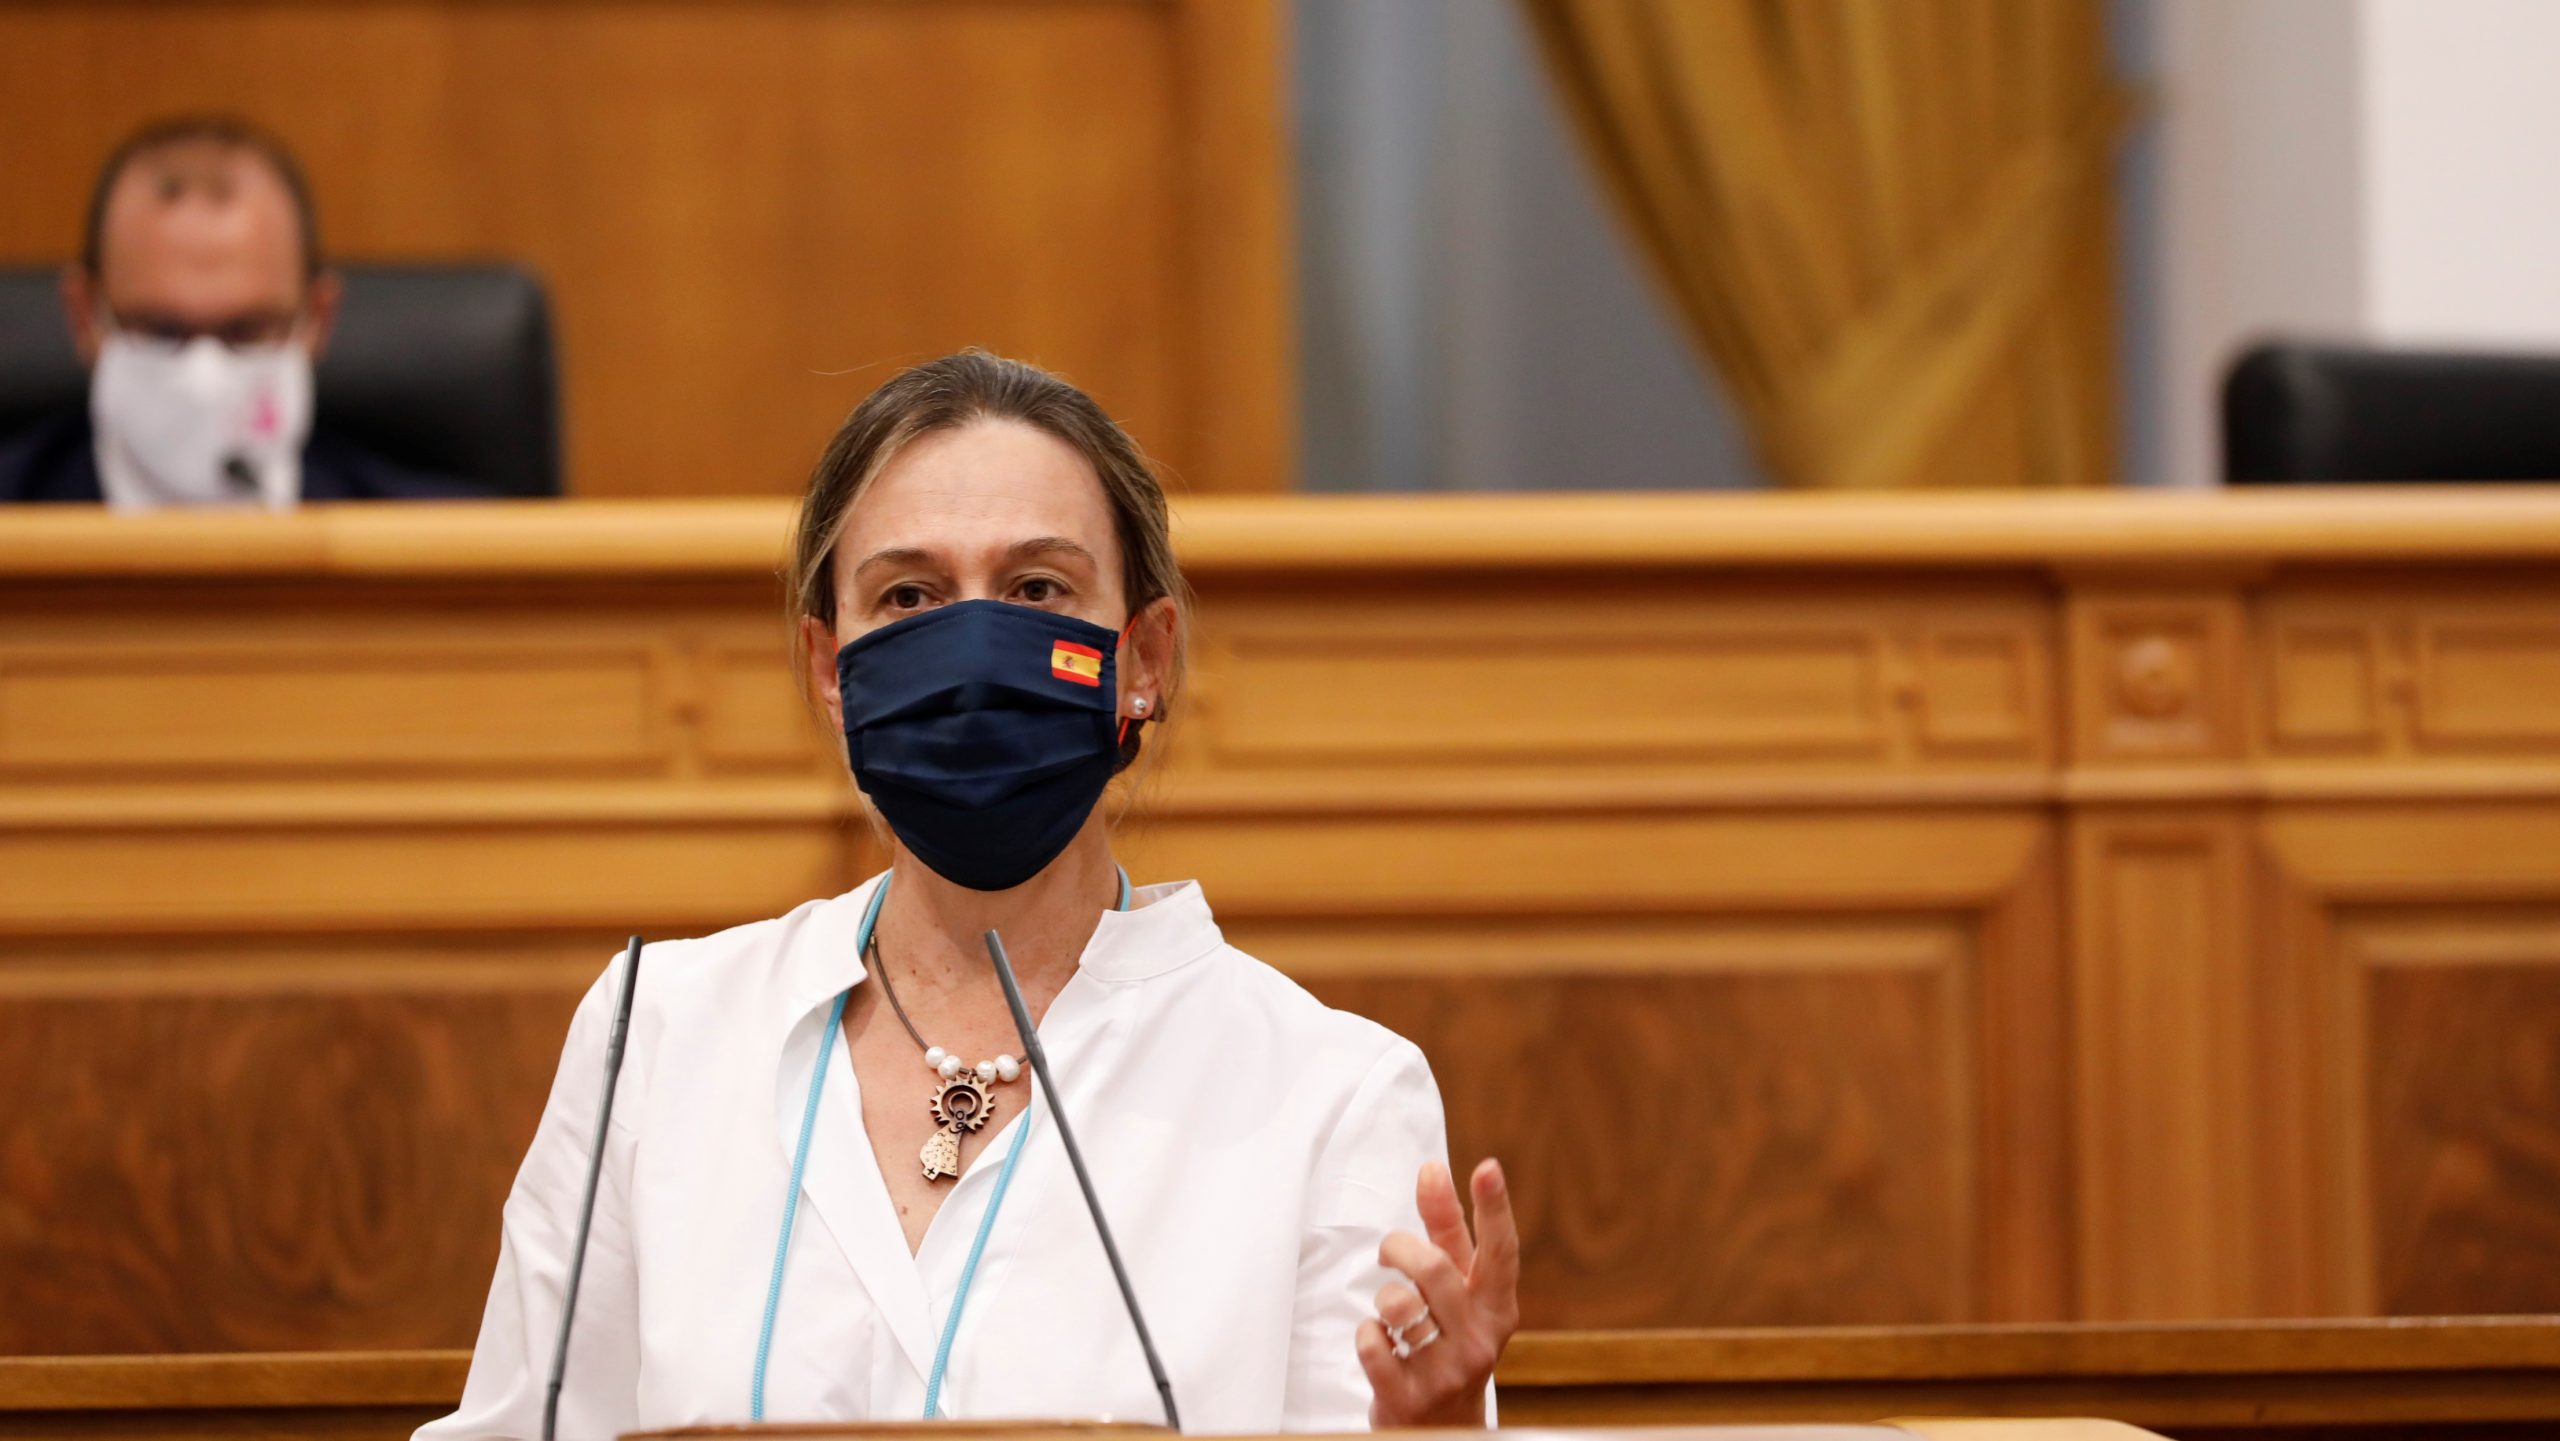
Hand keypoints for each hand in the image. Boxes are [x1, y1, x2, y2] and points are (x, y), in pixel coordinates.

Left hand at [1356, 1158, 1518, 1427]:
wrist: (1443, 1426)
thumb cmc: (1448, 1339)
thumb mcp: (1458, 1289)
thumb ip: (1446, 1231)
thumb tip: (1433, 1168)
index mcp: (1498, 1308)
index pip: (1500, 1251)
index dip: (1495, 1208)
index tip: (1487, 1167)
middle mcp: (1480, 1340)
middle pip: (1435, 1270)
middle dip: (1400, 1247)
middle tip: (1389, 1250)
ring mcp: (1447, 1373)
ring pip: (1400, 1306)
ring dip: (1383, 1298)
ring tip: (1390, 1309)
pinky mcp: (1409, 1398)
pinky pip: (1372, 1343)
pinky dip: (1367, 1334)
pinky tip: (1382, 1344)